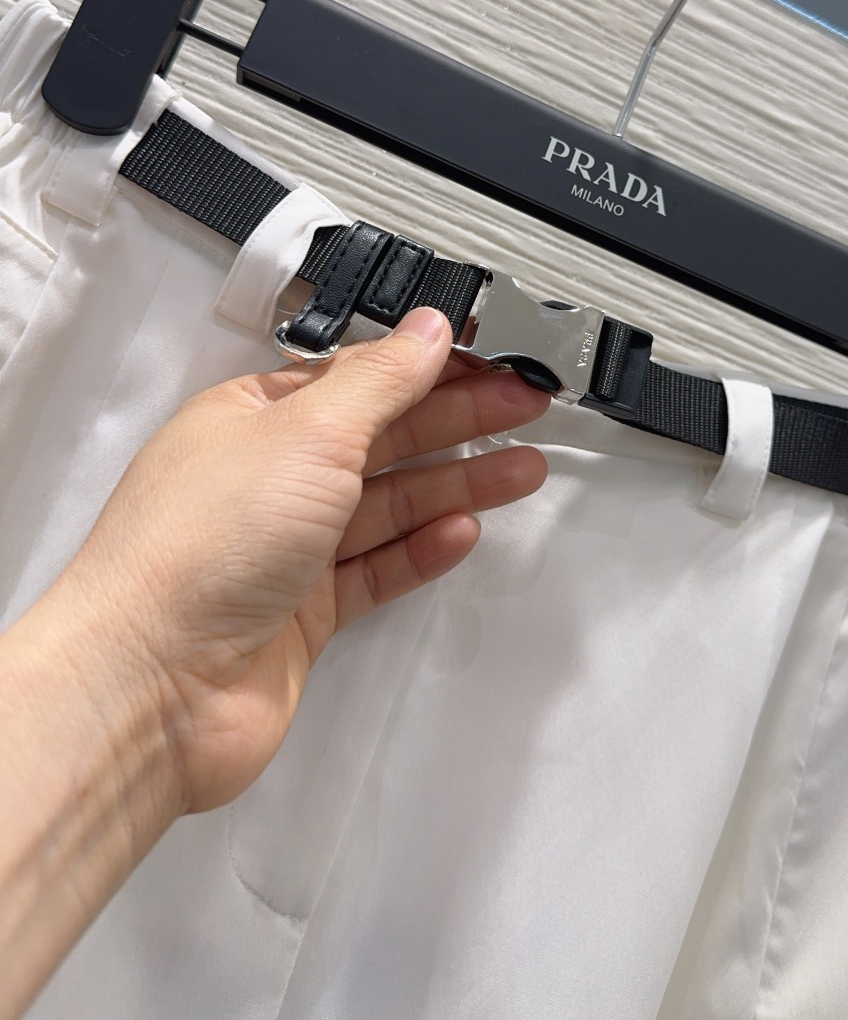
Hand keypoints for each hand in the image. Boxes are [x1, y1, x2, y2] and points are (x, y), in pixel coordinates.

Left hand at [57, 308, 548, 814]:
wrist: (150, 687)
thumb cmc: (191, 554)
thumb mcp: (305, 434)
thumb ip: (378, 381)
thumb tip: (424, 331)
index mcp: (250, 417)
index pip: (357, 376)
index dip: (427, 366)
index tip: (488, 362)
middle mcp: (265, 480)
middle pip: (381, 436)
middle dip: (458, 420)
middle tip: (524, 409)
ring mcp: (284, 549)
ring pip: (388, 504)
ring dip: (457, 484)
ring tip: (519, 470)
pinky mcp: (301, 614)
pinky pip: (377, 569)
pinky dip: (423, 548)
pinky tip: (459, 532)